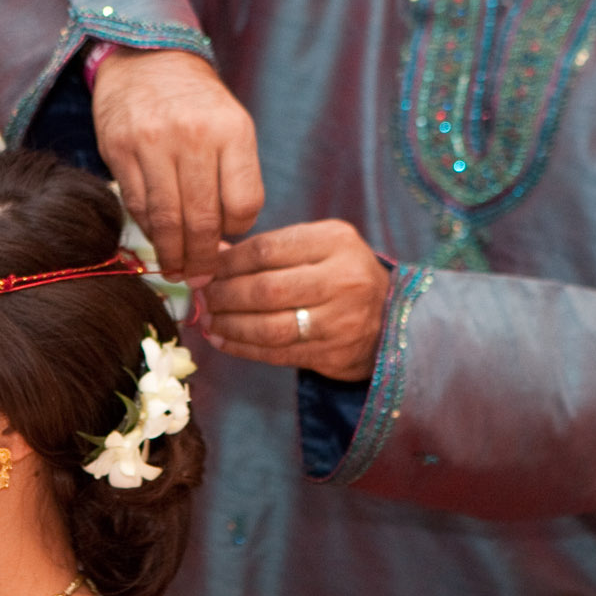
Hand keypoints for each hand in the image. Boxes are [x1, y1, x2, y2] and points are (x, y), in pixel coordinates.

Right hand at [91, 48, 264, 283]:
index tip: (228, 238)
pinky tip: (156, 239)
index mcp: (232, 131)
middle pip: (202, 219)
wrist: (147, 58)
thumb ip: (235, 177)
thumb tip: (225, 241)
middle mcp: (192, 136)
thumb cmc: (198, 103)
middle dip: (202, 259)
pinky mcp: (118, 148)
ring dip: (172, 254)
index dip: (236, 230)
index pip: (243, 205)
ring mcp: (152, 142)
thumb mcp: (232, 126)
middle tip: (201, 278)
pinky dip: (148, 230)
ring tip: (177, 270)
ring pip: (165, 218)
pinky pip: (135, 205)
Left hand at [197, 221, 391, 381]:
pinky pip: (278, 353)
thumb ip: (270, 248)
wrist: (392, 318)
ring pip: (269, 326)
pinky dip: (243, 348)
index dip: (227, 262)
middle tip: (203, 297)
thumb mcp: (317, 247)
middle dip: (224, 295)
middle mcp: (343, 279)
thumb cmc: (342, 274)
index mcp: (335, 241)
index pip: (267, 249)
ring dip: (230, 325)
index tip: (205, 269)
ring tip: (208, 320)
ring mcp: (341, 320)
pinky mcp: (334, 353)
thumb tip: (211, 253)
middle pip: (266, 289)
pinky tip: (223, 341)